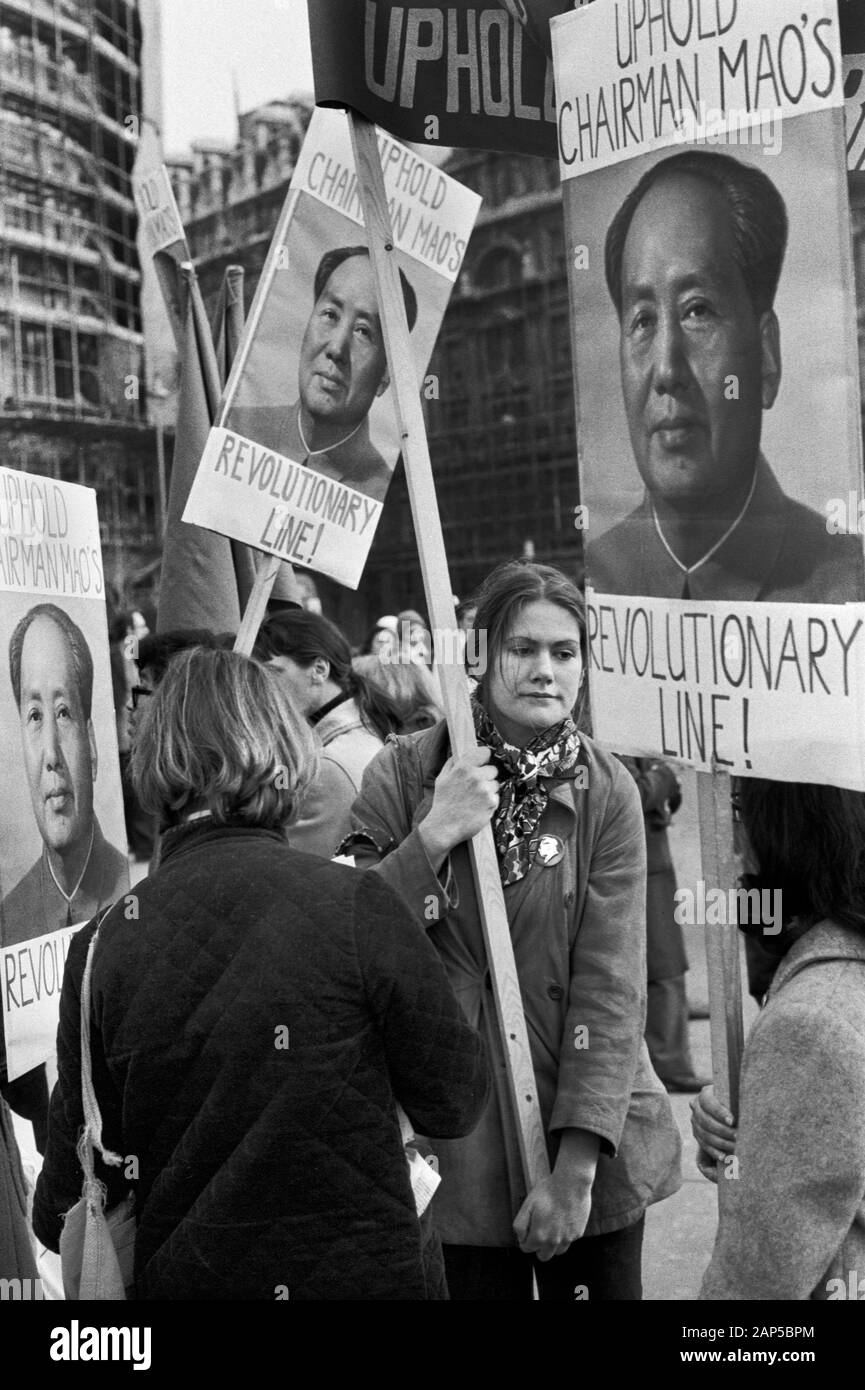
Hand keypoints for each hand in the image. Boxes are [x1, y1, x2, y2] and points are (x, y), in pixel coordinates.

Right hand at [419, 747, 498, 866]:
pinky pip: (496, 797)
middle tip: (476, 787)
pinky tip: (479, 807)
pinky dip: (490, 802)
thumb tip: (461, 754)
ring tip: (476, 799)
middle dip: (487, 777)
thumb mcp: (442, 779)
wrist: (444, 827)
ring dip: (489, 790)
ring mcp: (485, 789)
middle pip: (493, 769)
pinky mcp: (491, 802)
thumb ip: (452, 763)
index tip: (482, 764)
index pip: (484, 752)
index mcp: (463, 767)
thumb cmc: (443, 803)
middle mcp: (475, 776)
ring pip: (496, 784)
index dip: (484, 758)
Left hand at [512, 1169, 591, 1260]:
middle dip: (538, 1246)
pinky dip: (564, 1235)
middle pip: (543, 1256)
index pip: (527, 1249)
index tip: (528, 1228)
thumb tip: (521, 1238)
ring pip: (557, 1251)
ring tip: (551, 1226)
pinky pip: (568, 1241)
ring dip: (552, 1244)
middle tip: (539, 1229)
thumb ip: (520, 1225)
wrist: (571, 1183)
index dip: (525, 1239)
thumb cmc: (548, 1192)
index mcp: (539, 1236)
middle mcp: (554, 1242)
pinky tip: (562, 1219)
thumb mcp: (527, 1205)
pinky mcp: (578, 1233)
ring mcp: (568, 1239)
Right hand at [690, 1084, 736, 1170]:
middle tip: (738, 1137)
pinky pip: (704, 1145)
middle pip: (706, 1121)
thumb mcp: (736, 1096)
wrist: (727, 1107)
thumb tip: (749, 1105)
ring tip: (735, 1147)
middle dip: (723, 1130)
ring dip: (721, 1142)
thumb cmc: (736, 1100)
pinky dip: (714, 1152)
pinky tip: (724, 1157)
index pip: (708, 1102)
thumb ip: (738, 1100)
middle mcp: (696, 1106)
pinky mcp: (696, 1134)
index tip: (732, 1121)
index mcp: (705, 1094)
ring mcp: (695, 1121)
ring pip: (704, 1134)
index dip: (719, 1112)